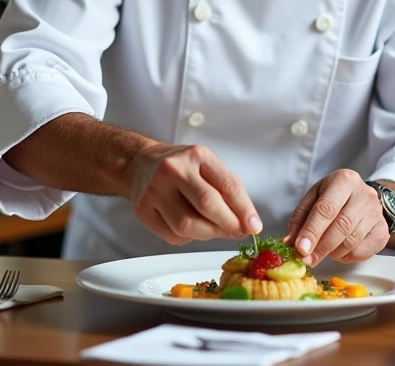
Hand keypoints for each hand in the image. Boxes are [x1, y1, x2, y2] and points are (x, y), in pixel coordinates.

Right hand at [128, 143, 261, 245]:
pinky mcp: (143, 209)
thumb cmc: (180, 167)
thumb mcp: (206, 166)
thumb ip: (226, 191)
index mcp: (196, 156)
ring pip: (188, 225)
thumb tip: (246, 224)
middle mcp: (174, 169)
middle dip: (228, 224)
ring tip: (213, 229)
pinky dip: (187, 238)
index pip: (227, 185)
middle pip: (207, 205)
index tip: (254, 226)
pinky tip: (190, 227)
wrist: (140, 163)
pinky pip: (172, 235)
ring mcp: (155, 190)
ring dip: (207, 234)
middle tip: (236, 232)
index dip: (244, 210)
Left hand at [284, 169, 388, 265]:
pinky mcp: (383, 232)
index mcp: (344, 180)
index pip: (326, 208)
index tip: (301, 248)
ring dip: (332, 252)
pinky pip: (362, 252)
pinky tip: (339, 250)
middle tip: (307, 259)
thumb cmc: (335, 198)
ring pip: (351, 242)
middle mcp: (364, 194)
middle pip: (341, 226)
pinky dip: (346, 257)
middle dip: (321, 247)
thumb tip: (290, 242)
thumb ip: (300, 219)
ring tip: (323, 250)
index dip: (312, 231)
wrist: (364, 199)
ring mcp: (376, 213)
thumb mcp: (314, 199)